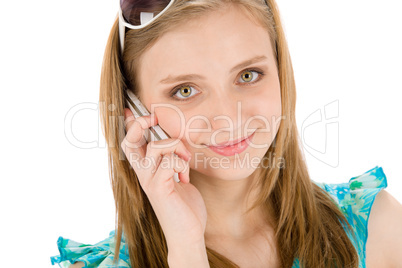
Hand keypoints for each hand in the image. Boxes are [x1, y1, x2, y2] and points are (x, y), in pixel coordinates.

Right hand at [121, 108, 207, 248]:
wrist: (187, 232)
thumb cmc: (184, 205)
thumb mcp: (177, 177)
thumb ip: (172, 160)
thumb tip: (174, 143)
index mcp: (146, 169)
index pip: (130, 143)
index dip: (129, 124)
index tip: (131, 110)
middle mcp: (143, 174)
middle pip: (130, 141)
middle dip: (141, 124)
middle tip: (154, 118)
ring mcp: (149, 181)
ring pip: (155, 146)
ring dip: (176, 147)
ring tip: (185, 161)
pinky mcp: (159, 188)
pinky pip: (168, 162)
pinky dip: (181, 164)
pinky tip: (185, 177)